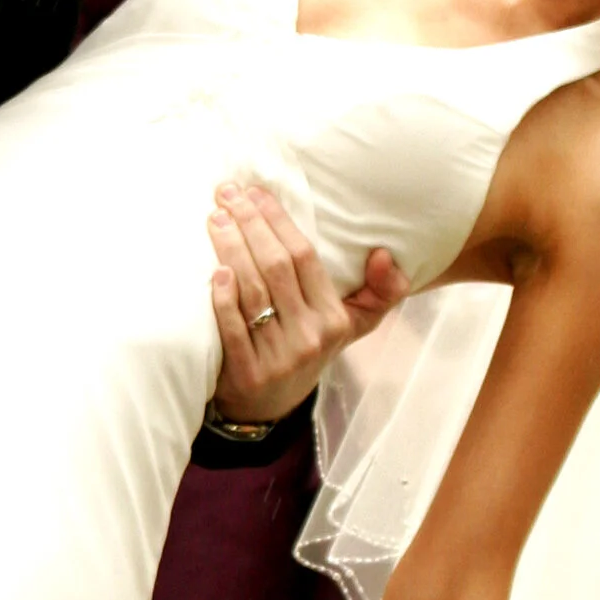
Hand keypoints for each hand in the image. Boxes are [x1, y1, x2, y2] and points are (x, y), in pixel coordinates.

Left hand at [207, 183, 407, 425]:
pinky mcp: (248, 374)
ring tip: (215, 218)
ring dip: (232, 249)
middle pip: (277, 267)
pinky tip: (215, 271)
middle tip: (226, 194)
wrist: (268, 406)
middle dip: (251, 224)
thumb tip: (385, 254)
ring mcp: (279, 357)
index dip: (278, 221)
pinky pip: (234, 329)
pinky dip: (224, 299)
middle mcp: (310, 337)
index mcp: (335, 319)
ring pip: (254, 292)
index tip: (254, 192)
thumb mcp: (351, 325)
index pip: (304, 258)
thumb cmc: (306, 348)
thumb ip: (380, 291)